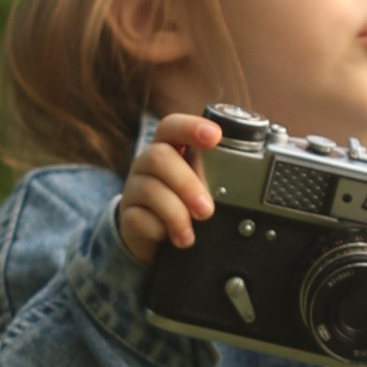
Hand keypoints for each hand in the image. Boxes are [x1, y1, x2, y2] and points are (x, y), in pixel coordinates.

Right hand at [118, 111, 222, 262]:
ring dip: (176, 213)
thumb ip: (215, 178)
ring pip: (150, 189)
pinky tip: (173, 239)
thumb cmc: (185, 204)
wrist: (157, 240)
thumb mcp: (201, 186)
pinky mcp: (127, 215)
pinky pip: (139, 218)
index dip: (191, 127)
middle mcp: (146, 163)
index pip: (172, 126)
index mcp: (168, 148)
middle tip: (206, 210)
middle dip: (186, 183)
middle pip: (158, 157)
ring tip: (191, 234)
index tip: (215, 136)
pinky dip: (160, 230)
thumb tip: (239, 184)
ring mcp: (134, 188)